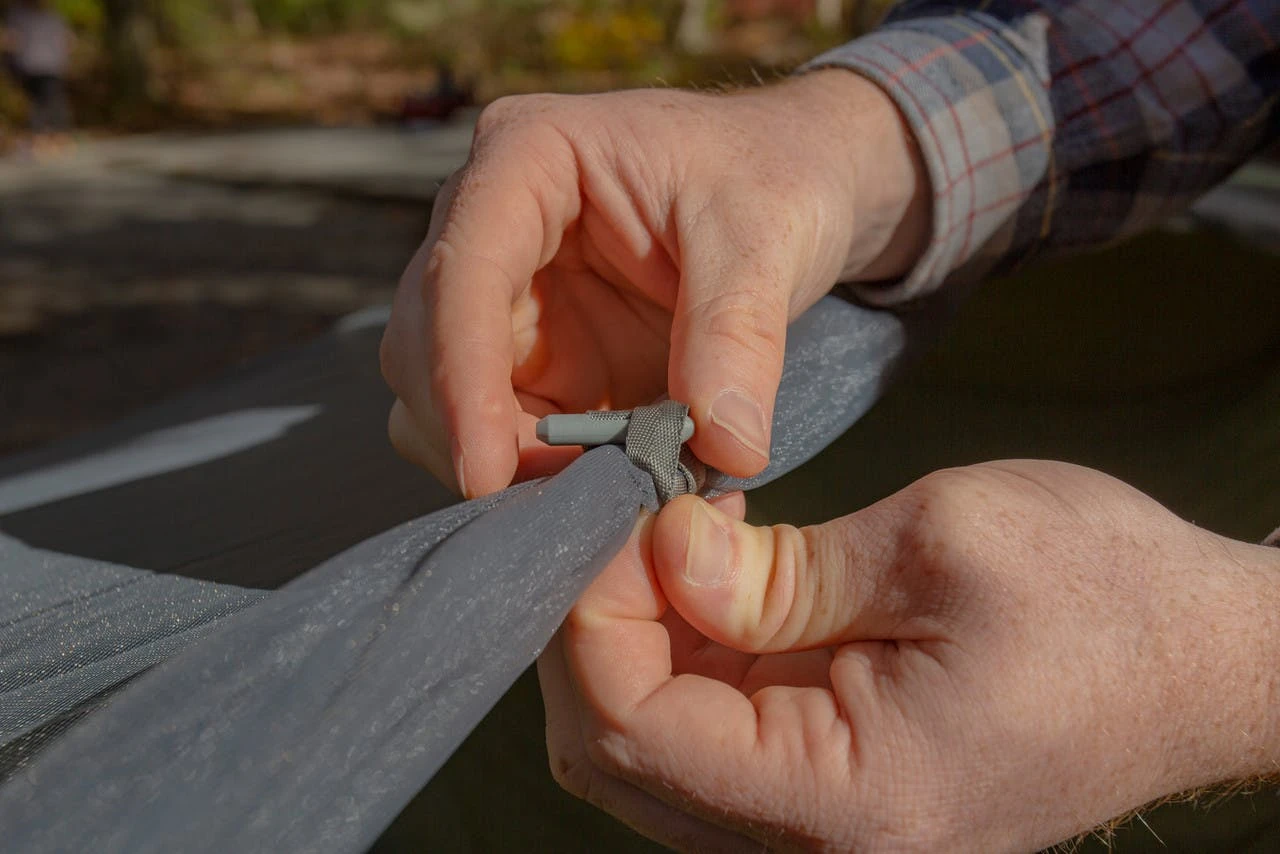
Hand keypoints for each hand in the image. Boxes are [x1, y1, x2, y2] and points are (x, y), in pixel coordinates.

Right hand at [380, 71, 928, 495]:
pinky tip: (605, 498)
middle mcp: (490, 225)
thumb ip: (739, 338)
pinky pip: (503, 432)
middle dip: (478, 433)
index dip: (462, 375)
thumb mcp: (766, 240)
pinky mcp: (533, 359)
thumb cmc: (772, 179)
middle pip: (426, 344)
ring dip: (504, 463)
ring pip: (443, 399)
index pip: (462, 270)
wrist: (796, 181)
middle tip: (571, 510)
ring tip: (600, 508)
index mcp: (527, 157)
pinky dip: (541, 476)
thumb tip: (725, 451)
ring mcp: (506, 298)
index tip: (485, 473)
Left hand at [538, 461, 1279, 850]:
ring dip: (638, 635)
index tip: (614, 509)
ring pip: (654, 747)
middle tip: (633, 512)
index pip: (636, 729)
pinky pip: (712, 734)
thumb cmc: (1107, 597)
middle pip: (622, 754)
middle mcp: (822, 843)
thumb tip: (656, 551)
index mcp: (850, 801)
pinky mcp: (833, 788)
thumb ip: (779, 568)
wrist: (1205, 659)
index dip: (594, 614)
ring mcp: (824, 825)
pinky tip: (714, 570)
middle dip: (599, 625)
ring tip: (678, 529)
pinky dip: (687, 652)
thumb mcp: (940, 544)